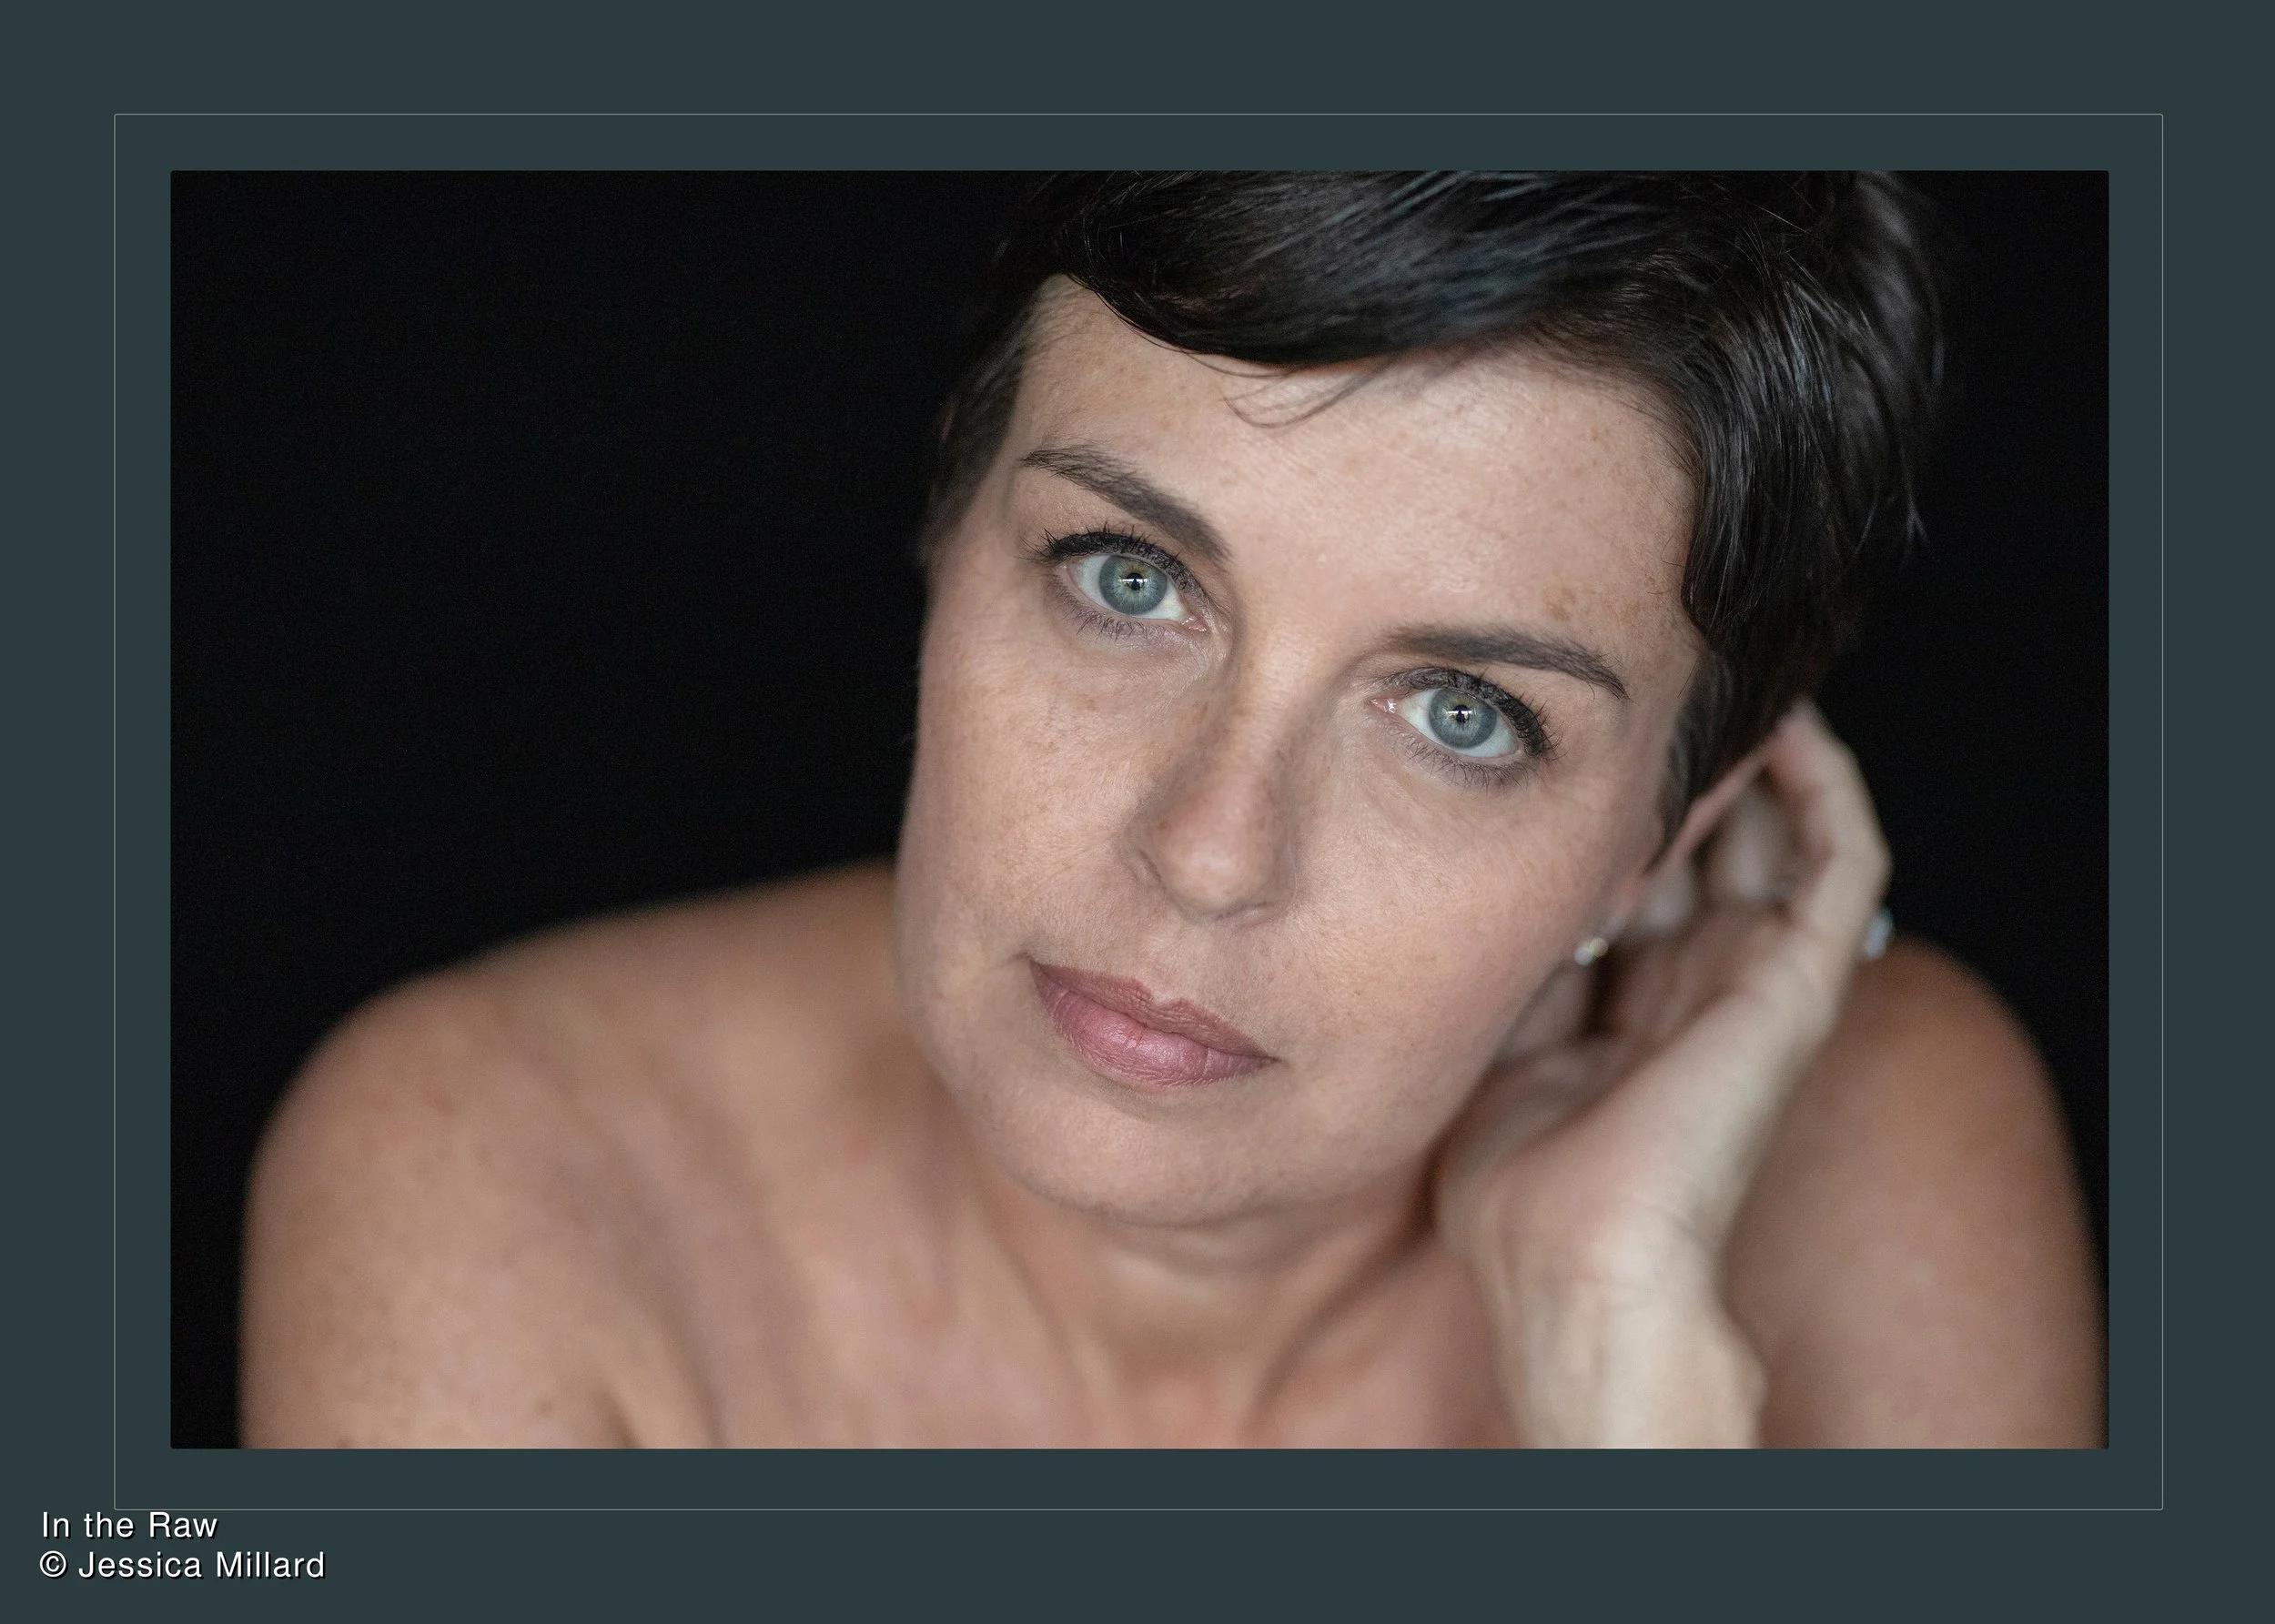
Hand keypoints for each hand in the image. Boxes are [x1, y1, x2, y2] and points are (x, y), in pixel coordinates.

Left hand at [1434, 704, 1890, 1446]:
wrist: (1575, 1265)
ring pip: (1777, 832)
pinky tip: (1783, 723)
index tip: (1568, 734)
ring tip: (1714, 677)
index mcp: (1634, 1006)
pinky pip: (1843, 858)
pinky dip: (1823, 783)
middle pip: (1709, 843)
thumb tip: (1484, 872)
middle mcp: (1701, 984)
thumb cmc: (1521, 1192)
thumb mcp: (1494, 1047)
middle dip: (1676, 765)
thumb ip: (1512, 963)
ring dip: (1747, 756)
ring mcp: (1757, 982)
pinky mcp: (1801, 982)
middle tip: (1643, 678)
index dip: (1614, 804)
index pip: (1643, 876)